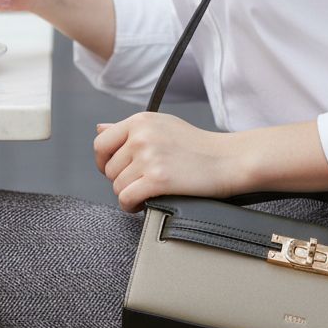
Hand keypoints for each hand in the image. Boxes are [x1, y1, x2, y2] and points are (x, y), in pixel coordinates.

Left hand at [93, 112, 240, 212]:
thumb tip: (98, 128)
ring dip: (129, 195)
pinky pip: (126, 198)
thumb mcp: (162, 125)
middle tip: (141, 183)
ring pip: (117, 186)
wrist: (229, 160)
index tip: (117, 170)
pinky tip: (143, 205)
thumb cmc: (197, 145)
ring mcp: (149, 157)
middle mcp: (141, 136)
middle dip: (122, 180)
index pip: (101, 143)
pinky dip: (131, 206)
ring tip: (147, 193)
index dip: (104, 162)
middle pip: (109, 169)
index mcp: (140, 120)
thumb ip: (130, 129)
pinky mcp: (158, 179)